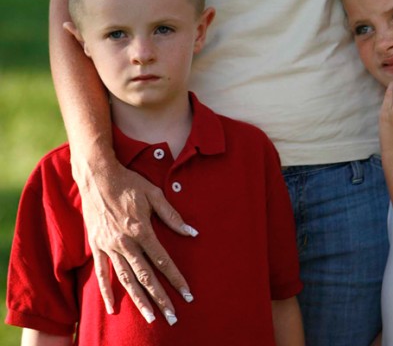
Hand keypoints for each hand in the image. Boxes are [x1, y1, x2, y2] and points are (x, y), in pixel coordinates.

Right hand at [76, 157, 196, 323]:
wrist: (97, 177)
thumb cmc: (129, 183)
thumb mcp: (154, 194)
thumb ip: (172, 216)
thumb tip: (192, 232)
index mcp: (141, 229)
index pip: (163, 260)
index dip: (176, 278)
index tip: (187, 294)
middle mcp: (126, 242)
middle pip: (146, 276)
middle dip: (160, 298)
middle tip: (172, 316)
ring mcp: (109, 246)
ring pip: (125, 279)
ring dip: (138, 300)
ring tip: (150, 317)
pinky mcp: (97, 246)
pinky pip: (102, 273)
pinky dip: (107, 291)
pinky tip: (113, 307)